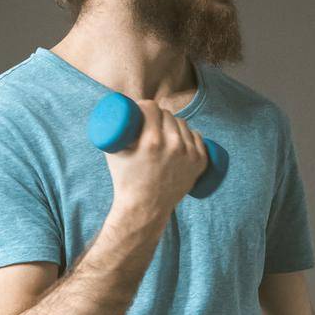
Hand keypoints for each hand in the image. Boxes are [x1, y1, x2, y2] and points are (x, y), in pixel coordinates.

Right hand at [102, 99, 209, 223]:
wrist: (145, 208)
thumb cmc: (125, 179)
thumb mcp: (115, 152)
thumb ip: (115, 130)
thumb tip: (116, 111)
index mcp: (152, 141)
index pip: (152, 107)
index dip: (146, 106)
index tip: (142, 110)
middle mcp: (173, 146)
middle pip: (168, 115)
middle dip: (159, 115)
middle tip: (152, 122)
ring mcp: (189, 155)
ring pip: (183, 124)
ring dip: (174, 124)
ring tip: (165, 130)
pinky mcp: (199, 163)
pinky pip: (197, 137)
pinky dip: (189, 135)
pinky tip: (183, 135)